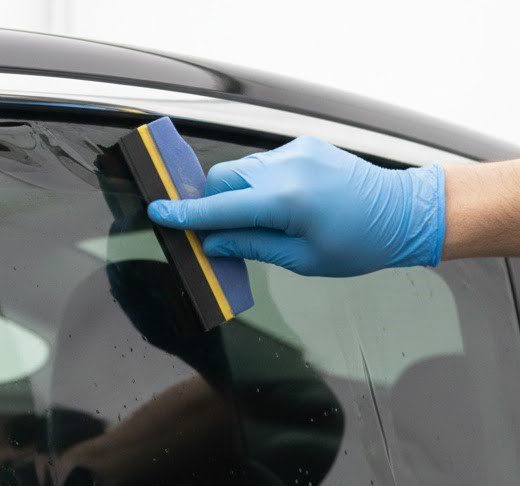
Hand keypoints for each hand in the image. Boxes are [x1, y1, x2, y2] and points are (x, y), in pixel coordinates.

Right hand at [147, 136, 444, 276]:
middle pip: (222, 179)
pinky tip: (276, 207)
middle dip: (211, 204)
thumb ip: (251, 246)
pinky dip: (256, 186)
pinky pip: (262, 165)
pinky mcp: (303, 147)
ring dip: (235, 195)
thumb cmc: (361, 242)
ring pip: (240, 170)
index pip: (221, 207)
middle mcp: (288, 167)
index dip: (186, 215)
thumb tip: (213, 243)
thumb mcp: (302, 259)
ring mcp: (296, 152)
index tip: (158, 214)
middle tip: (214, 233)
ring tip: (255, 224)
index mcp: (287, 200)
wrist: (405, 212)